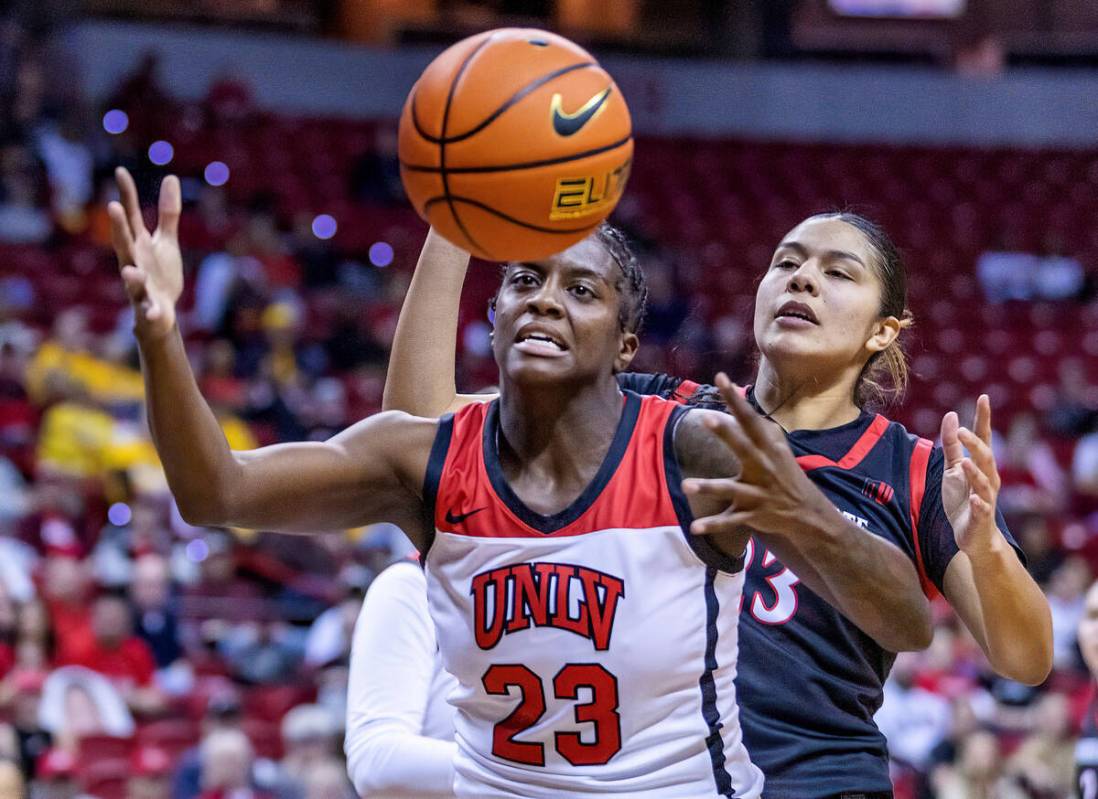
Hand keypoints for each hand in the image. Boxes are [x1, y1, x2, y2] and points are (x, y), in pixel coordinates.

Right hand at [108, 167, 182, 340]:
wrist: (160, 312)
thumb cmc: (160, 273)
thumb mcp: (165, 241)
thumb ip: (168, 214)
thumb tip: (170, 177)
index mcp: (138, 245)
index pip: (131, 217)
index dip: (126, 195)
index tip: (120, 171)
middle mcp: (134, 262)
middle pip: (124, 244)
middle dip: (119, 227)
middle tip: (113, 207)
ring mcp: (139, 286)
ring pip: (132, 279)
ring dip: (130, 275)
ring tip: (130, 270)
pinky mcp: (150, 307)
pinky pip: (149, 309)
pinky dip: (151, 311)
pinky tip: (154, 313)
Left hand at [682, 373, 831, 537]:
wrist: (807, 513)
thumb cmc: (786, 474)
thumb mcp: (778, 449)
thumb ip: (759, 429)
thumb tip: (741, 404)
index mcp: (768, 449)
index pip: (750, 419)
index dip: (735, 400)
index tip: (720, 378)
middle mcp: (762, 468)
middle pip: (743, 448)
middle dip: (726, 434)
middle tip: (706, 418)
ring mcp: (757, 493)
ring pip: (731, 489)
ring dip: (710, 487)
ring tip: (687, 485)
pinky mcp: (752, 514)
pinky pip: (730, 521)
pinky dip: (712, 525)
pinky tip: (694, 528)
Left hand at [940, 394, 1002, 555]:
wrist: (972, 537)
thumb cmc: (963, 500)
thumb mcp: (952, 469)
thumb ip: (952, 445)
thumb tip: (951, 415)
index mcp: (981, 466)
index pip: (984, 438)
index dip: (983, 418)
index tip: (983, 397)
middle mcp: (988, 479)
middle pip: (985, 457)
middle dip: (975, 444)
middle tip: (961, 430)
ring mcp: (986, 499)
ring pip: (984, 483)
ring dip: (975, 473)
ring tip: (965, 462)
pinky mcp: (981, 519)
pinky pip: (982, 510)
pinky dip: (980, 504)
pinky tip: (975, 499)